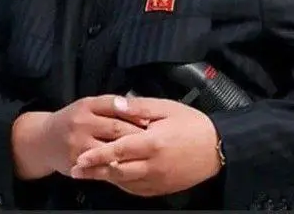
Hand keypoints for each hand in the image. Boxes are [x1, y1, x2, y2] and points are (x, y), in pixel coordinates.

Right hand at [13, 95, 149, 178]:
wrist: (43, 140)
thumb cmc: (71, 120)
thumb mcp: (87, 105)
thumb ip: (110, 105)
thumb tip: (138, 107)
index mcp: (87, 105)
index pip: (115, 106)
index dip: (135, 113)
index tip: (151, 120)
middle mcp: (82, 123)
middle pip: (117, 128)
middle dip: (138, 135)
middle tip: (157, 141)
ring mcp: (79, 144)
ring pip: (111, 150)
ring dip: (130, 154)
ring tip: (146, 156)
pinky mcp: (78, 163)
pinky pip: (102, 167)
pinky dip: (117, 168)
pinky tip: (130, 169)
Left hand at [69, 96, 222, 196]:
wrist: (217, 147)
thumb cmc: (191, 124)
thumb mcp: (166, 108)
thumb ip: (139, 107)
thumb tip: (117, 104)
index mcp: (152, 142)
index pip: (118, 150)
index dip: (97, 155)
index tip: (80, 158)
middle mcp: (153, 164)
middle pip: (117, 171)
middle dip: (94, 171)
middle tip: (75, 169)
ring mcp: (158, 179)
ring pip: (125, 182)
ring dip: (105, 178)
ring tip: (87, 174)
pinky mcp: (163, 187)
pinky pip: (137, 189)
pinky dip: (122, 184)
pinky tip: (112, 178)